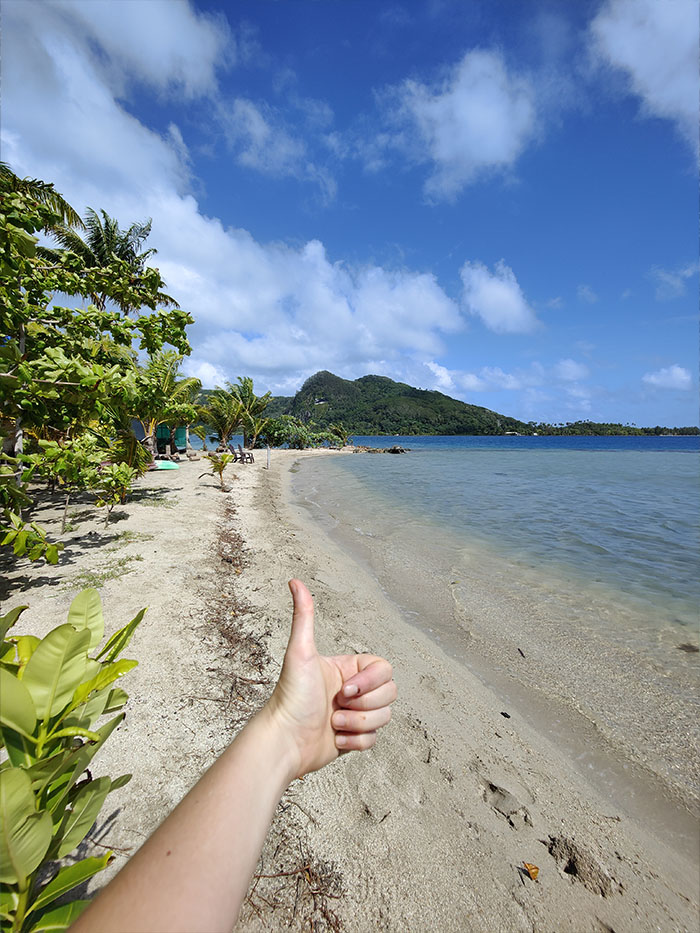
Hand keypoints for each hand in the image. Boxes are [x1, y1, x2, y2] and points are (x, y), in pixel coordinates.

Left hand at [265, 580, 396, 779]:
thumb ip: (304, 616)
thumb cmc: (290, 698)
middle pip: (389, 693)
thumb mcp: (300, 652)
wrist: (284, 742)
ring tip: (333, 722)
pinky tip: (336, 738)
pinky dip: (356, 741)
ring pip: (384, 716)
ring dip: (358, 723)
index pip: (383, 669)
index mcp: (347, 668)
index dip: (370, 682)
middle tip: (336, 705)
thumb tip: (294, 581)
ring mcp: (354, 713)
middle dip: (364, 705)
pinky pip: (374, 739)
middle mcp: (353, 689)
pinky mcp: (353, 737)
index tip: (345, 689)